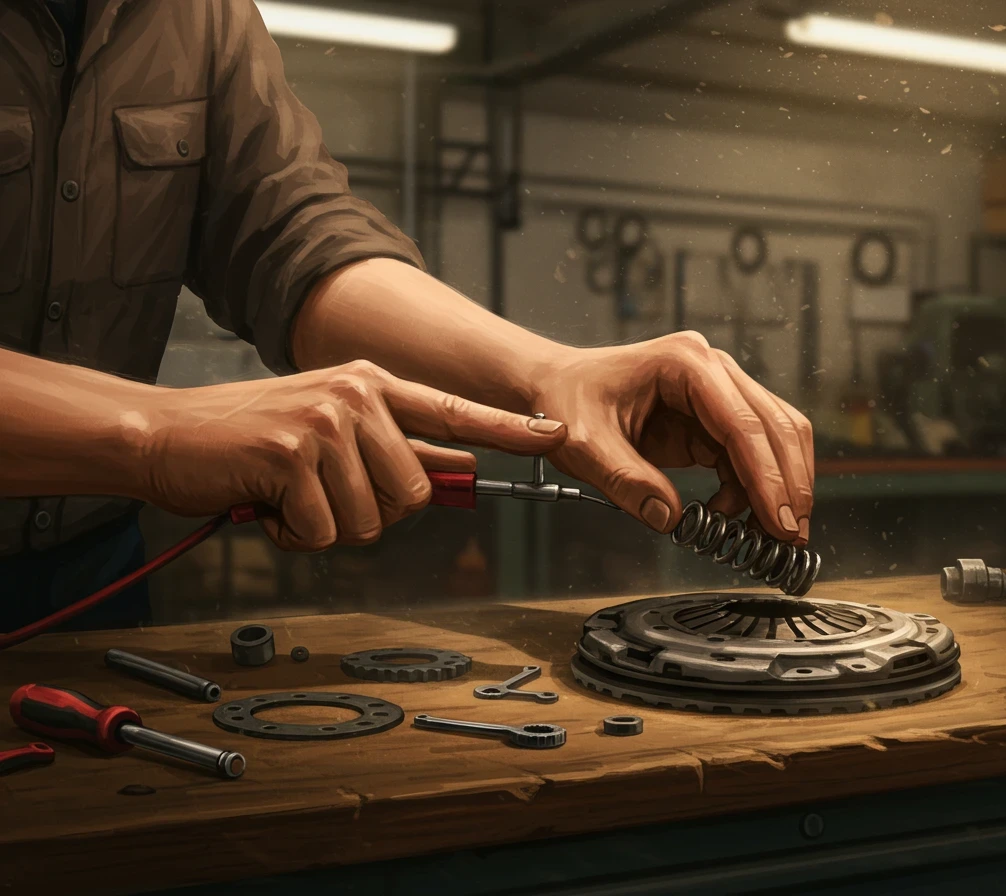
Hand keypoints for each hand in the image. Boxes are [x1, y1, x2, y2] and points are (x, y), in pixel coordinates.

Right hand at [136, 360, 566, 549]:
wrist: (166, 435)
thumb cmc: (250, 442)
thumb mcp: (327, 428)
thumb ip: (387, 447)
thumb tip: (447, 472)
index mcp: (372, 386)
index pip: (455, 410)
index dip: (508, 428)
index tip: (554, 435)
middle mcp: (357, 395)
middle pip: (414, 491)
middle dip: (371, 514)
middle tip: (321, 496)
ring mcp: (326, 420)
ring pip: (372, 517)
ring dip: (328, 527)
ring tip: (289, 496)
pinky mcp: (293, 452)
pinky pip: (324, 531)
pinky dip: (294, 535)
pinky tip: (268, 505)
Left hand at [532, 332, 813, 543]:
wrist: (555, 387)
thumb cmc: (566, 401)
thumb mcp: (584, 445)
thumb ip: (626, 480)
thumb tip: (668, 518)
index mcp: (684, 363)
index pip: (742, 422)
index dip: (767, 475)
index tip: (780, 519)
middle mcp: (711, 368)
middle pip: (774, 425)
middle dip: (788, 484)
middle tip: (791, 536)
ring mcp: (716, 390)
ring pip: (773, 437)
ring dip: (780, 486)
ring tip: (773, 534)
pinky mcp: (712, 416)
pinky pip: (749, 452)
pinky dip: (752, 488)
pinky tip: (732, 515)